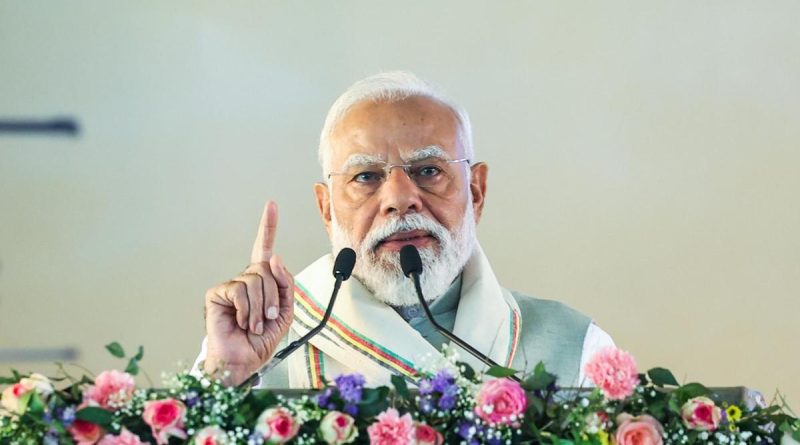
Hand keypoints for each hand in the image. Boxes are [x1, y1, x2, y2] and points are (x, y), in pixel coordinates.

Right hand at [203, 201, 293, 384]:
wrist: (243, 361)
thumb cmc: (261, 339)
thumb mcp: (285, 310)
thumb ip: (285, 283)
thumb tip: (274, 257)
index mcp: (262, 282)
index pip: (264, 249)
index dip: (268, 227)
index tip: (271, 205)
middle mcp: (245, 279)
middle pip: (267, 269)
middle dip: (273, 296)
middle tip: (268, 317)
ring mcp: (230, 286)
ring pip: (256, 280)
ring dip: (262, 307)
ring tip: (255, 323)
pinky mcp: (217, 293)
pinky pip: (241, 290)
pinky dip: (248, 310)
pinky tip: (242, 322)